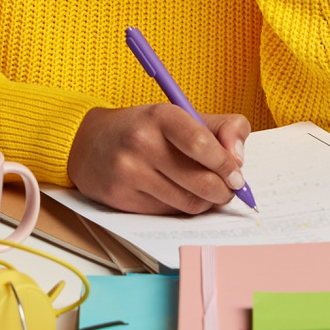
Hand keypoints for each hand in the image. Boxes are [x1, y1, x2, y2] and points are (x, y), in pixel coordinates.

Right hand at [67, 104, 252, 214]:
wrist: (90, 143)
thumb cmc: (147, 129)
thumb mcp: (182, 115)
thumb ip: (222, 128)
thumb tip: (239, 158)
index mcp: (160, 116)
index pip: (202, 144)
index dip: (226, 164)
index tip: (236, 175)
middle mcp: (141, 143)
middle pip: (200, 182)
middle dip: (223, 191)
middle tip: (228, 189)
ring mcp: (129, 172)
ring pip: (188, 203)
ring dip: (206, 203)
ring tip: (206, 192)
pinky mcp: (121, 198)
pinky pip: (168, 213)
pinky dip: (182, 208)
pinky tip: (178, 195)